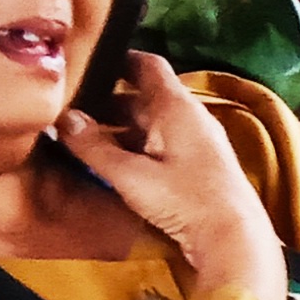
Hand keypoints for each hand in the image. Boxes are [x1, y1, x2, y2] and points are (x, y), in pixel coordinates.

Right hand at [58, 52, 284, 299]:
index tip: (88, 63)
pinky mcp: (200, 167)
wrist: (235, 240)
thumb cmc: (185, 200)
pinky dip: (138, 147)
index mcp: (177, 106)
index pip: (147, 65)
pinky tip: (116, 163)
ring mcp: (198, 142)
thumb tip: (64, 119)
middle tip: (72, 109)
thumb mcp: (131, 174)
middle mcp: (191, 117)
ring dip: (121, 128)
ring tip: (85, 137)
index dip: (118, 59)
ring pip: (153, 124)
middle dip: (108, 102)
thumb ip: (94, 146)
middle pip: (145, 98)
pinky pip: (162, 146)